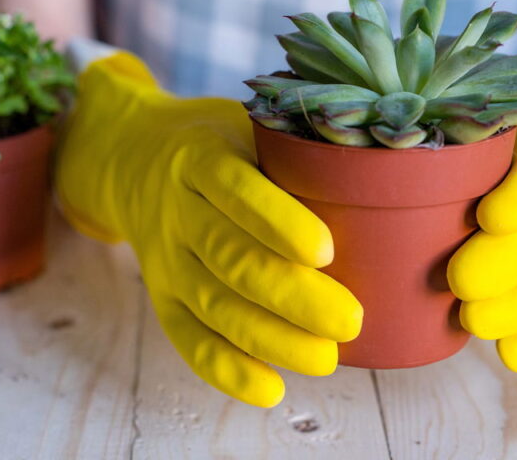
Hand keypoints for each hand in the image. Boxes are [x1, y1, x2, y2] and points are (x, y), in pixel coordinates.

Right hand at [55, 48, 361, 406]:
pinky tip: (271, 389)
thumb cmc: (221, 145)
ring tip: (325, 359)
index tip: (327, 250)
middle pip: (231, 257)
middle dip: (293, 296)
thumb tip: (382, 192)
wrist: (134, 159)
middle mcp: (177, 209)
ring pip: (214, 304)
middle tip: (350, 320)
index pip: (237, 189)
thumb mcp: (249, 127)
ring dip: (270, 339)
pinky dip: (227, 369)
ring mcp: (165, 256)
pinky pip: (187, 338)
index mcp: (202, 158)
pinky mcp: (161, 295)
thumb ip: (296, 156)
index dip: (279, 222)